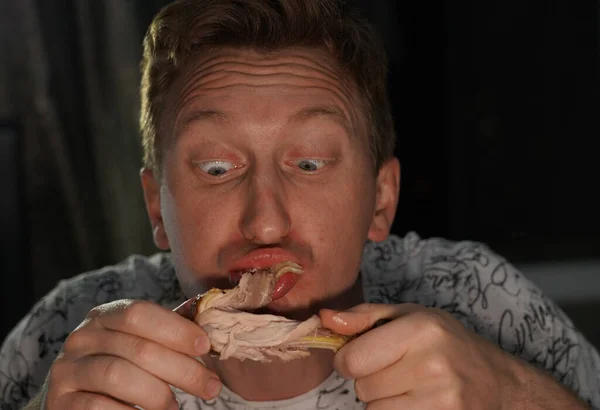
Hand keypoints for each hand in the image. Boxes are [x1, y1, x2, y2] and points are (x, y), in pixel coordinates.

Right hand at [40, 299, 220, 409]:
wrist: (79, 399)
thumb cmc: (123, 365)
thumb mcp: (142, 341)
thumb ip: (170, 330)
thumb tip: (209, 321)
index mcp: (105, 316)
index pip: (139, 313)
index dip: (175, 329)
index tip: (205, 346)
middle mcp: (82, 338)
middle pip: (137, 348)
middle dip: (182, 369)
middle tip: (211, 387)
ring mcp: (67, 370)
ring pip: (118, 376)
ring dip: (157, 394)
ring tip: (176, 406)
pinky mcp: (60, 402)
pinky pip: (98, 407)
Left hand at [320, 303, 528, 408]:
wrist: (495, 380)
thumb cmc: (445, 342)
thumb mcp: (409, 316)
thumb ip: (364, 317)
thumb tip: (324, 319)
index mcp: (420, 330)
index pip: (352, 360)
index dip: (349, 360)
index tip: (363, 357)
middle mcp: (431, 365)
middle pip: (362, 388)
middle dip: (370, 380)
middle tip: (395, 370)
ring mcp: (441, 401)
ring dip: (383, 402)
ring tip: (407, 387)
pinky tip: (416, 402)